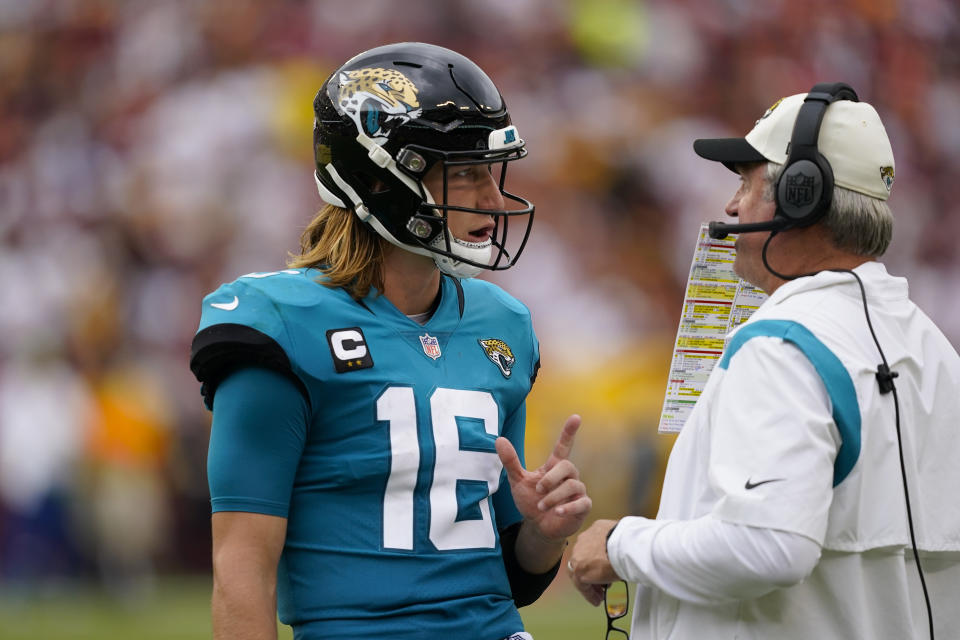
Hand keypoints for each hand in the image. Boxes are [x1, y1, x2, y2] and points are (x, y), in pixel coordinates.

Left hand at [495, 414, 591, 541]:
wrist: (538, 527)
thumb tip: (499, 439)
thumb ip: (511, 461)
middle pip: (568, 466)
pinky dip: (568, 507)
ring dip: (553, 496)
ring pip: (572, 485)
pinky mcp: (583, 506)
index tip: (576, 417)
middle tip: (538, 490)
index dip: (569, 432)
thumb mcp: (518, 481)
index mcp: (554, 467)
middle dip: (551, 478)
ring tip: (541, 506)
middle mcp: (569, 476)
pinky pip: (582, 502)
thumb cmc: (531, 501)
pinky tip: (556, 512)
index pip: (564, 446)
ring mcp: (578, 491)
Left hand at [568, 519, 621, 605]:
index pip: (591, 548)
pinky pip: (582, 585)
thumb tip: (622, 555)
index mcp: (595, 530)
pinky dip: (589, 594)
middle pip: (583, 560)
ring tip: (599, 595)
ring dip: (590, 585)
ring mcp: (579, 554)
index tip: (602, 570)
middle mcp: (584, 540)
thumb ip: (616, 546)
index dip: (596, 562)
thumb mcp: (622, 540)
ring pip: (580, 573)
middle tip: (600, 585)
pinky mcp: (579, 570)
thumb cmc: (629, 542)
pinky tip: (596, 600)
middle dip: (591, 574)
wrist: (625, 545)